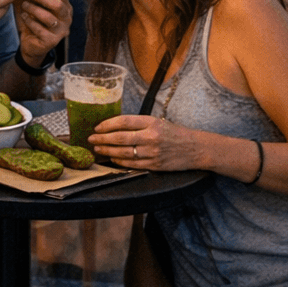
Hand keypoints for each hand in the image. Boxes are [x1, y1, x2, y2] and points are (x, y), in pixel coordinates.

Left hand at [14, 0, 71, 64]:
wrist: (32, 44)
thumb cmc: (34, 20)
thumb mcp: (37, 5)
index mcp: (65, 8)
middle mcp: (67, 19)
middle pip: (59, 5)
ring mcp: (61, 31)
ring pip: (49, 18)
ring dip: (34, 9)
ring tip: (24, 5)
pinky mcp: (52, 41)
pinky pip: (40, 29)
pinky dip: (30, 21)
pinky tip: (23, 16)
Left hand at [89, 114, 203, 171]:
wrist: (196, 149)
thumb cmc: (175, 133)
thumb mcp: (158, 122)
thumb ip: (138, 124)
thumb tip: (115, 126)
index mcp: (151, 122)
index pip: (123, 121)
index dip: (107, 124)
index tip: (97, 127)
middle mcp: (151, 137)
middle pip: (120, 138)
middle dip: (102, 138)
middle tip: (91, 138)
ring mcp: (153, 152)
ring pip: (123, 152)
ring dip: (107, 150)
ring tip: (97, 148)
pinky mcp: (155, 165)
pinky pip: (132, 164)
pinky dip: (119, 161)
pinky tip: (112, 157)